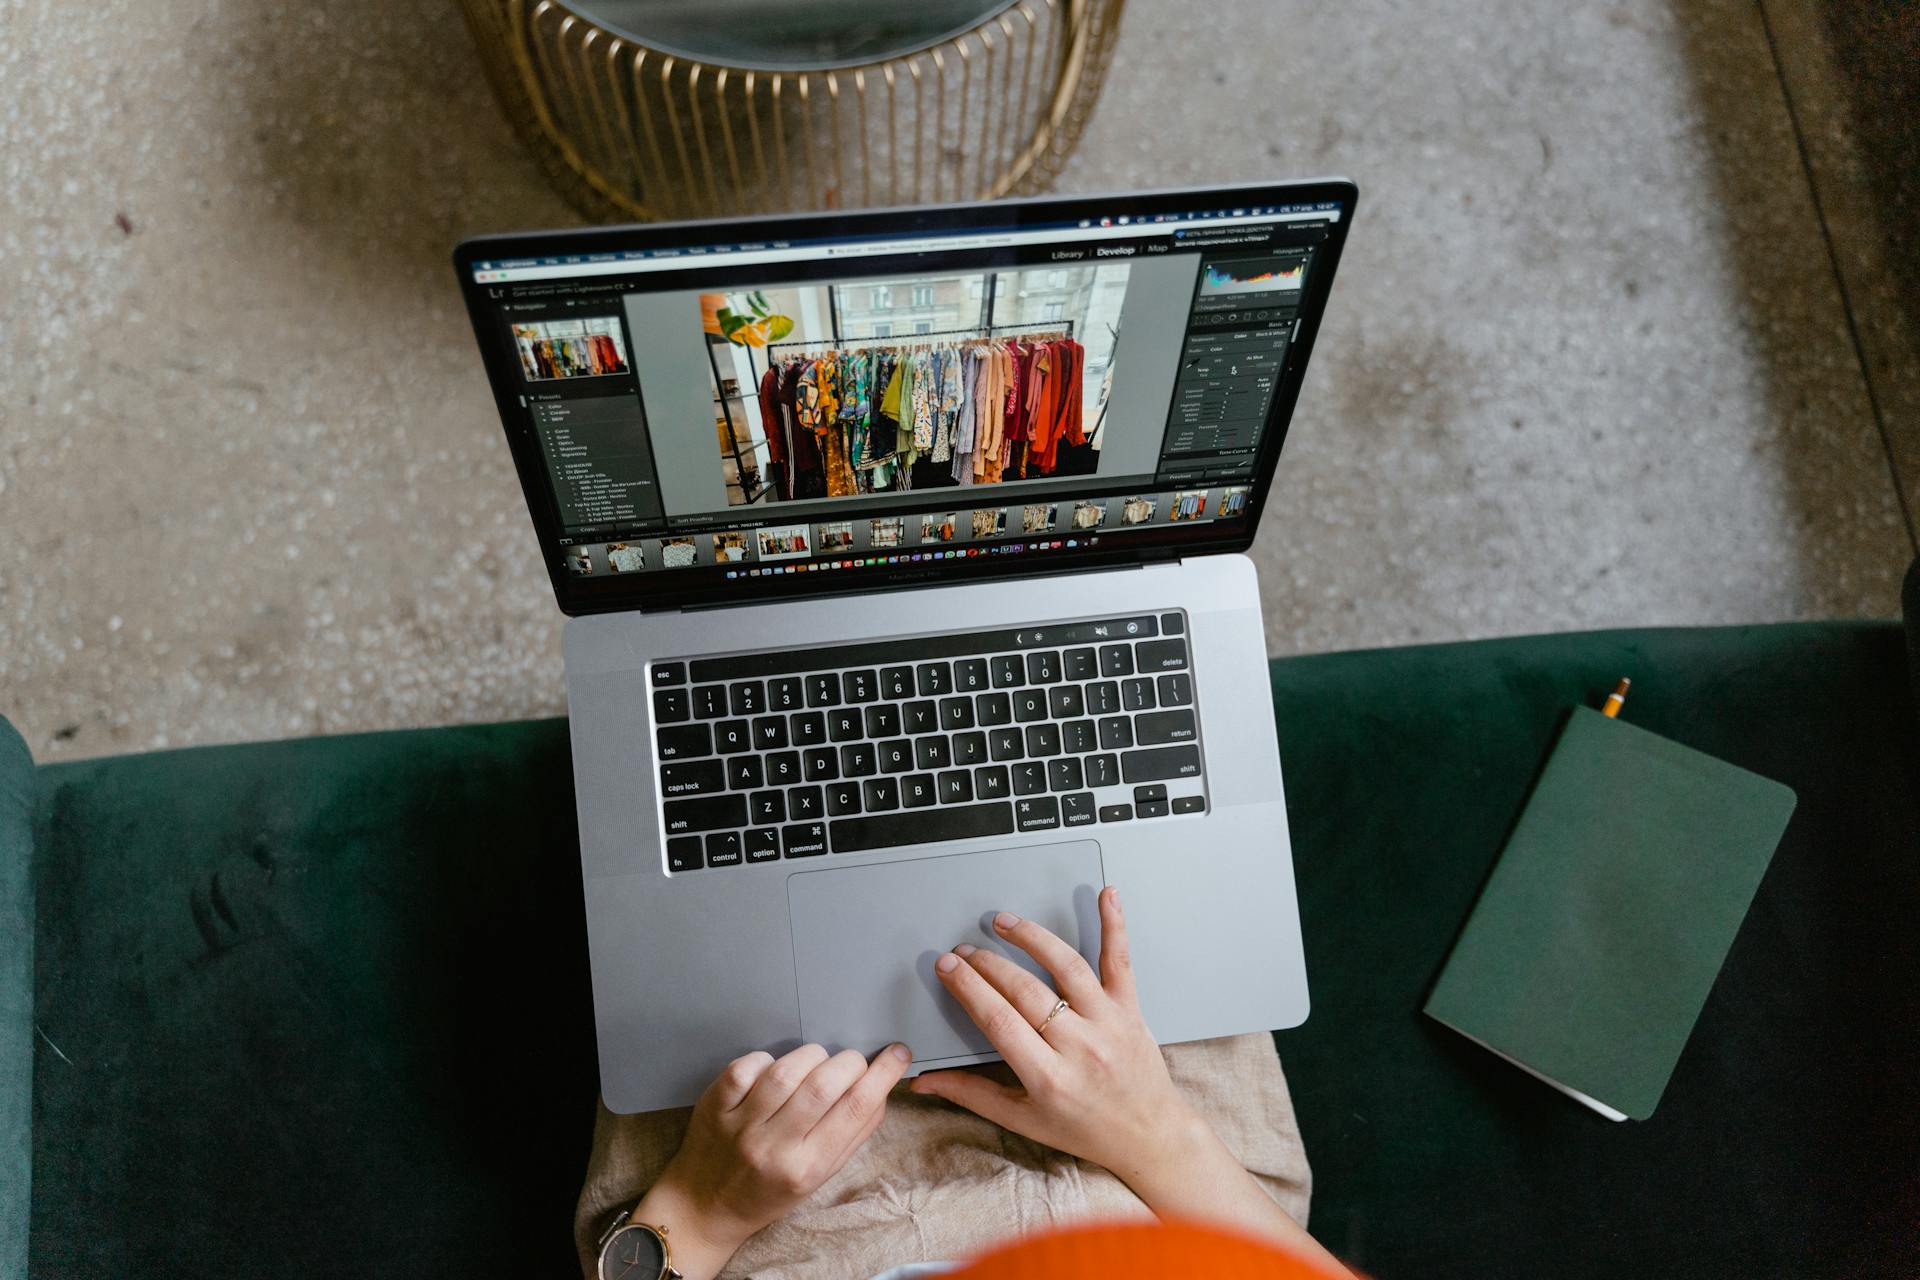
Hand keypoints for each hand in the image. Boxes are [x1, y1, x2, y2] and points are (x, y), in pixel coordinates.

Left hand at [632, 1042, 911, 1279]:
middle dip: (849, 1062)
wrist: (706, 1207)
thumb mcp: (818, 1176)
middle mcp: (774, 1147)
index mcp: (807, 1168)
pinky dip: (768, 1059)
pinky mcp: (715, 1105)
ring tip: (816, 1063)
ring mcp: (741, 1125)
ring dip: (812, 1056)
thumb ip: (851, 1135)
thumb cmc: (769, 1191)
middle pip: (824, 1085)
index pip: (855, 1110)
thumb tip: (880, 1088)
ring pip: (787, 1070)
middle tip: (852, 1063)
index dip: (882, 1075)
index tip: (897, 1054)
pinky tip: (774, 1070)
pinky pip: (748, 1066)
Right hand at [909, 887, 1196, 1181]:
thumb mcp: (1023, 1120)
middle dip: (987, 964)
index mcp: (1048, 1078)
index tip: (948, 967)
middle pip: (1025, 991)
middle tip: (963, 949)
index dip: (969, 989)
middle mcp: (1079, 1047)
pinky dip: (1115, 925)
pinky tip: (1106, 895)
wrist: (1149, 1136)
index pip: (999, 1021)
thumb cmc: (1085, 1129)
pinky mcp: (1130, 1008)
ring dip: (1032, 938)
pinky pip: (1120, 961)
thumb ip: (971, 1094)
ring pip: (1066, 967)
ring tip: (1004, 922)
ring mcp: (1107, 1023)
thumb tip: (923, 1082)